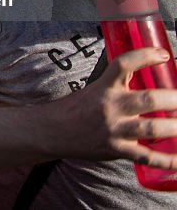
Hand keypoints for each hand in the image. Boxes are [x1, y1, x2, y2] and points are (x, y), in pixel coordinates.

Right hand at [55, 48, 176, 166]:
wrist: (52, 131)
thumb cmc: (76, 109)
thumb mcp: (94, 89)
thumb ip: (118, 87)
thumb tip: (148, 82)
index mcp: (104, 87)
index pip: (124, 64)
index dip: (145, 56)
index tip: (163, 55)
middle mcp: (110, 106)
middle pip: (148, 99)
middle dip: (173, 99)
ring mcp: (114, 129)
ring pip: (151, 128)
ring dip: (174, 127)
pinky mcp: (116, 149)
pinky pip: (145, 157)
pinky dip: (166, 161)